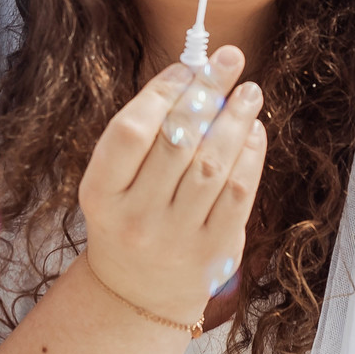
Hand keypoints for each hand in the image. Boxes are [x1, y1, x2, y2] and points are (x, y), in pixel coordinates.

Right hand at [79, 48, 267, 326]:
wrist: (138, 293)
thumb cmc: (130, 216)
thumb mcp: (116, 181)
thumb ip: (147, 133)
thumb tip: (197, 76)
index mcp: (100, 193)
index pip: (131, 130)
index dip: (163, 91)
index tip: (190, 65)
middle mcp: (135, 217)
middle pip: (178, 141)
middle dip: (208, 92)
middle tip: (231, 60)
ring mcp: (175, 237)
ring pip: (212, 164)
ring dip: (236, 119)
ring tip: (250, 92)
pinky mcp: (213, 251)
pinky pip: (238, 192)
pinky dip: (251, 155)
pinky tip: (254, 131)